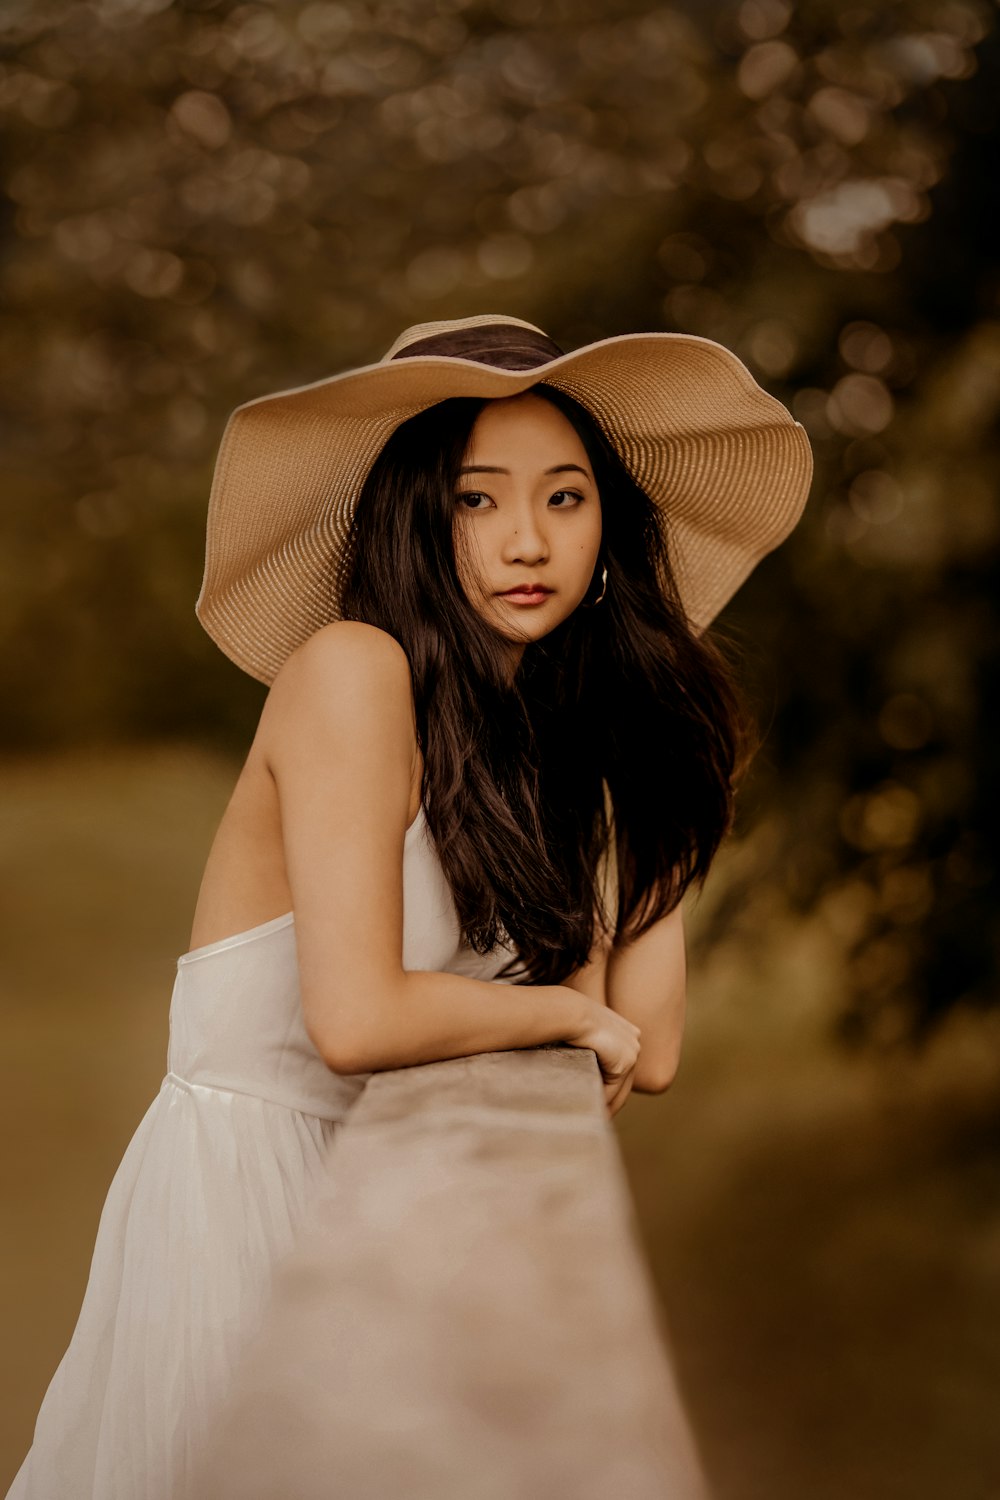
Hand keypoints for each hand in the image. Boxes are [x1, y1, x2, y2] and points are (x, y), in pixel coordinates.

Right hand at [566, 994, 640, 1118]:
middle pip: (624, 1081)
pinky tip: (590, 1113)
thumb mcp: (583, 1034)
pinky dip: (601, 1103)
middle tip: (598, 1119)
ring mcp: (632, 1051)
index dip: (610, 1086)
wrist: (568, 1013)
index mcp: (627, 1032)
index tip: (598, 1100)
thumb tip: (582, 1072)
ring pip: (619, 1089)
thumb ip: (591, 1051)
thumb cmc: (565, 1020)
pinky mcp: (625, 1061)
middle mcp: (634, 1040)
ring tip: (592, 1121)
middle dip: (611, 1101)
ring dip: (606, 1106)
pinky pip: (612, 1091)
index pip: (621, 1068)